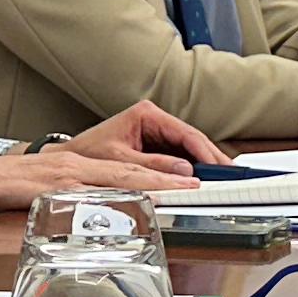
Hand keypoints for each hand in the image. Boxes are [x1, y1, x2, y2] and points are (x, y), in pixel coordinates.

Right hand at [0, 137, 197, 227]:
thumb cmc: (1, 191)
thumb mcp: (44, 195)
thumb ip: (73, 202)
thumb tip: (97, 217)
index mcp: (75, 167)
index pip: (125, 171)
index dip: (159, 175)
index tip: (188, 181)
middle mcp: (74, 165)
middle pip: (129, 170)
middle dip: (166, 176)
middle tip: (200, 182)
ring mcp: (63, 175)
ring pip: (115, 177)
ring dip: (150, 183)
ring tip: (180, 189)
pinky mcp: (49, 186)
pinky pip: (87, 193)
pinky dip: (111, 197)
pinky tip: (131, 202)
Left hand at [66, 99, 228, 172]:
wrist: (67, 162)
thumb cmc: (87, 155)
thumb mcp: (120, 161)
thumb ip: (152, 167)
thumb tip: (184, 173)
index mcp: (147, 115)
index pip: (185, 133)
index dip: (206, 152)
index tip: (220, 167)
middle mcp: (153, 121)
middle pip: (191, 140)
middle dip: (211, 159)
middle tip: (231, 176)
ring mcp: (154, 134)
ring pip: (187, 150)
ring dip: (203, 165)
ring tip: (222, 181)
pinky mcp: (152, 147)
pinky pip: (178, 158)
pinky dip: (190, 170)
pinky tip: (202, 181)